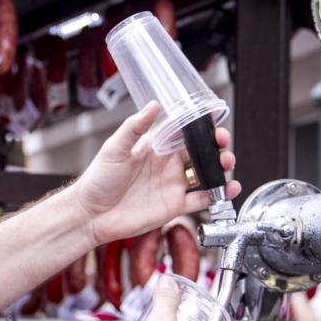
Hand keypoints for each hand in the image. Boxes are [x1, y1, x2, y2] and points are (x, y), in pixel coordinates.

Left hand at [73, 101, 239, 244]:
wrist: (91, 215)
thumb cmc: (97, 181)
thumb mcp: (114, 149)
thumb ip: (134, 127)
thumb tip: (153, 106)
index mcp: (156, 148)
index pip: (184, 134)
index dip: (201, 129)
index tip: (212, 123)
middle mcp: (167, 165)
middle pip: (200, 153)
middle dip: (216, 147)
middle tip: (223, 145)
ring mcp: (173, 185)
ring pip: (205, 174)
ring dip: (220, 168)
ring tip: (227, 164)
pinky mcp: (175, 206)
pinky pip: (203, 199)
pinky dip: (219, 194)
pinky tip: (229, 188)